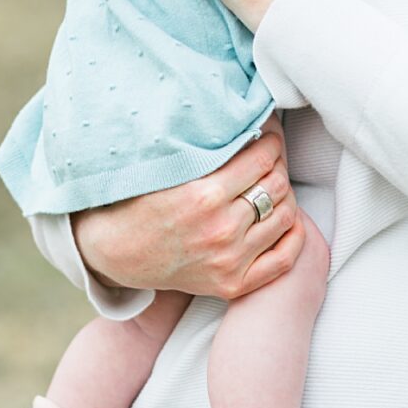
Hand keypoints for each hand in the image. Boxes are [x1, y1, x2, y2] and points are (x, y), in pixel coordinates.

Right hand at [70, 124, 303, 299]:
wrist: (114, 252)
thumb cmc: (139, 201)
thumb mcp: (170, 169)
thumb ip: (210, 151)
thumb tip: (251, 124)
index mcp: (203, 196)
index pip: (262, 159)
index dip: (270, 141)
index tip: (267, 136)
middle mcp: (220, 230)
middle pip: (277, 184)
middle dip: (277, 164)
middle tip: (270, 158)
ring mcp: (229, 260)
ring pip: (285, 216)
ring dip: (285, 196)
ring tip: (272, 185)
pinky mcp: (232, 283)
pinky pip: (284, 259)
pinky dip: (294, 236)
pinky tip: (287, 218)